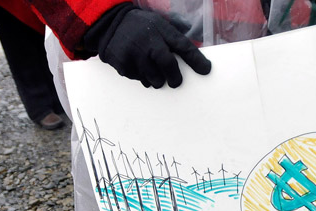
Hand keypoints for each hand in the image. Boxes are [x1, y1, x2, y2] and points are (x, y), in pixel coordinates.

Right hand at [85, 7, 210, 87]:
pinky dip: (143, 77)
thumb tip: (196, 58)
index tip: (206, 70)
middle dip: (175, 78)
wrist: (109, 25)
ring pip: (154, 80)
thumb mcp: (159, 25)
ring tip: (152, 68)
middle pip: (169, 67)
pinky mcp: (124, 66)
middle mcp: (147, 43)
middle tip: (175, 81)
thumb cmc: (140, 26)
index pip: (182, 46)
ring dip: (157, 79)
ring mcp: (134, 55)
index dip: (196, 60)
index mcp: (160, 30)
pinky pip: (140, 80)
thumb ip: (174, 39)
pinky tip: (138, 65)